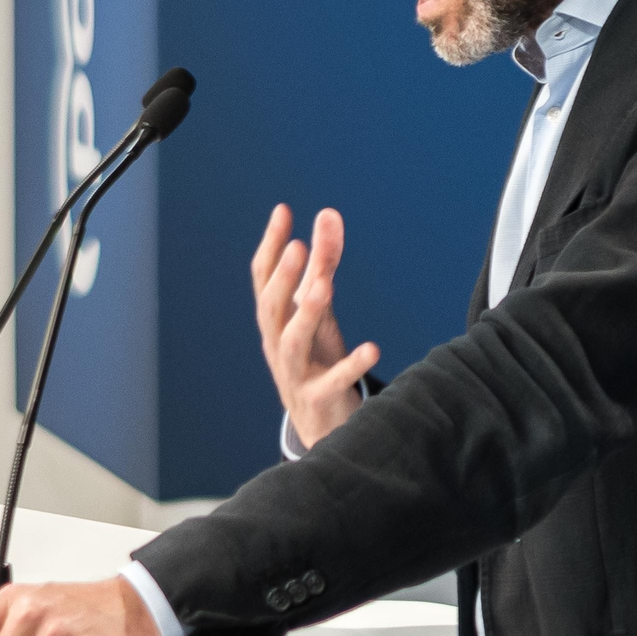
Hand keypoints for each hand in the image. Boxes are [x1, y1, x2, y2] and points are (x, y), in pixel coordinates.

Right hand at [253, 204, 379, 450]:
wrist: (320, 425)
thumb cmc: (317, 356)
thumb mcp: (319, 310)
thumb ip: (323, 263)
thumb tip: (329, 213)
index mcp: (274, 320)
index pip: (263, 279)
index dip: (270, 245)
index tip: (283, 210)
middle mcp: (277, 344)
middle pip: (270, 309)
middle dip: (282, 278)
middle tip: (298, 245)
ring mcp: (295, 373)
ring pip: (292, 343)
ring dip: (306, 315)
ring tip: (324, 288)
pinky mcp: (319, 399)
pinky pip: (334, 382)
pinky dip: (352, 366)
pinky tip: (373, 348)